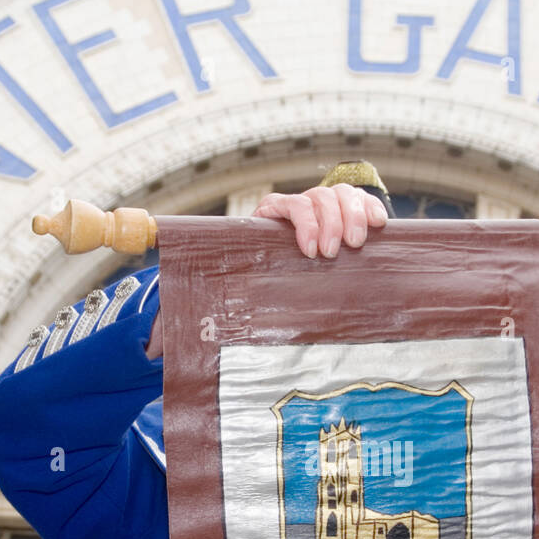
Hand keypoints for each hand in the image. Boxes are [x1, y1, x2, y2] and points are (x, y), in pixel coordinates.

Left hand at [146, 185, 386, 359]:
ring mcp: (324, 213)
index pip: (283, 206)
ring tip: (356, 245)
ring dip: (352, 216)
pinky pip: (361, 202)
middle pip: (316, 197)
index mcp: (265, 226)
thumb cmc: (255, 301)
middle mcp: (294, 214)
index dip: (300, 221)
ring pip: (340, 196)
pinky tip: (381, 227)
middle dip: (328, 221)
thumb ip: (200, 314)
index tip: (309, 251)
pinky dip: (371, 210)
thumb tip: (156, 342)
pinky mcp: (349, 220)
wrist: (281, 293)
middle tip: (332, 252)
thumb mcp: (229, 305)